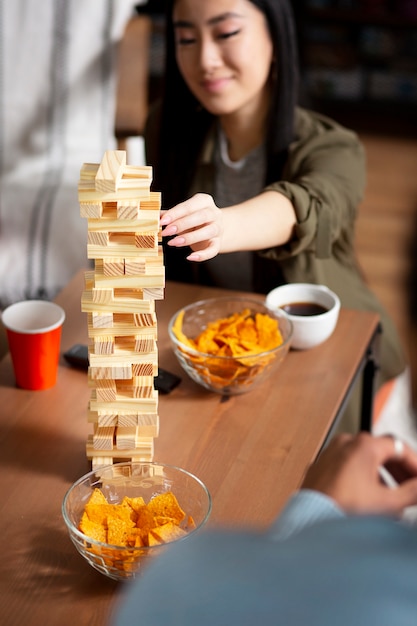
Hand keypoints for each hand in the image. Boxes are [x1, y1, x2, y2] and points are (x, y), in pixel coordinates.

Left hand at [160, 193, 223, 261]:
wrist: (211, 228)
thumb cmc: (193, 219)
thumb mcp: (182, 214)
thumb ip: (170, 215)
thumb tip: (154, 216)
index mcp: (204, 201)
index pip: (189, 206)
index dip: (175, 213)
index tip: (162, 221)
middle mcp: (214, 213)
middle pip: (201, 216)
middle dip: (182, 224)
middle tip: (166, 232)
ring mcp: (218, 228)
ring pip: (208, 232)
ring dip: (189, 238)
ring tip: (173, 243)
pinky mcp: (218, 243)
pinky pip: (213, 250)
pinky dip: (202, 255)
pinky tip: (190, 257)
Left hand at [302, 432, 416, 516]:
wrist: (311, 520)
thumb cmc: (342, 508)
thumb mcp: (388, 502)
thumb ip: (412, 492)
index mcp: (364, 445)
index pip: (400, 447)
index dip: (414, 465)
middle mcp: (345, 443)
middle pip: (381, 451)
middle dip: (399, 472)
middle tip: (410, 488)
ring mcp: (330, 453)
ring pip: (363, 460)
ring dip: (381, 477)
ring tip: (390, 500)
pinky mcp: (320, 466)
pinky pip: (347, 467)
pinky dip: (361, 478)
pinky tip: (367, 500)